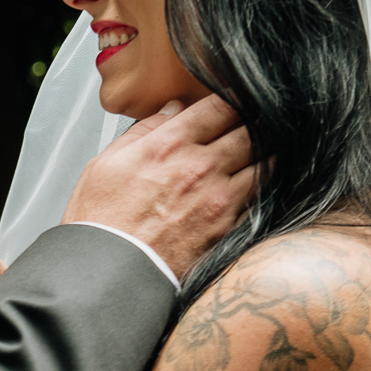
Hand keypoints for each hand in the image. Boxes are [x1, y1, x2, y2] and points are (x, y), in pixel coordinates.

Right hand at [62, 94, 256, 277]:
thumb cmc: (101, 221)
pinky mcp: (228, 227)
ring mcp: (219, 197)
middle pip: (249, 129)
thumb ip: (143, 131)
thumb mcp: (106, 162)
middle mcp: (200, 166)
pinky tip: (262, 180)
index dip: (234, 97)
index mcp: (169, 144)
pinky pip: (260, 196)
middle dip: (258, 121)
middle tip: (263, 117)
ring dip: (268, 151)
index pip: (219, 106)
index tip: (240, 97)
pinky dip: (266, 184)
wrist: (108, 274)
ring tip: (269, 146)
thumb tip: (171, 111)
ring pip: (264, 161)